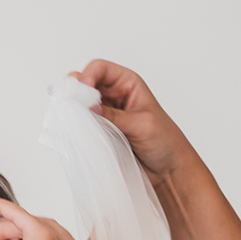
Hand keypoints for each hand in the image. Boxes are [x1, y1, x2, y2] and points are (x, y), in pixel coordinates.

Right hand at [75, 60, 196, 183]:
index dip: (88, 76)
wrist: (169, 170)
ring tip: (72, 119)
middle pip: (85, 83)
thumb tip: (88, 108)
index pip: (100, 69)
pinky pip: (82, 124)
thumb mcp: (141, 124)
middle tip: (72, 105)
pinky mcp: (100, 132)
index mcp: (127, 83)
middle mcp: (114, 95)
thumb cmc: (165, 142)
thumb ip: (113, 116)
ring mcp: (105, 114)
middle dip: (76, 91)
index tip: (85, 93)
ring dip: (74, 110)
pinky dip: (75, 125)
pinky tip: (74, 130)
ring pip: (80, 104)